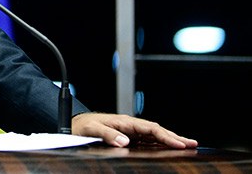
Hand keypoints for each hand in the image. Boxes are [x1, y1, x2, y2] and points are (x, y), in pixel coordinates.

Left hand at [72, 112, 197, 147]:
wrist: (76, 125)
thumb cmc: (83, 126)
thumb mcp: (92, 129)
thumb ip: (107, 135)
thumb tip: (124, 142)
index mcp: (125, 122)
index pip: (150, 128)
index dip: (165, 135)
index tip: (178, 143)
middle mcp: (130, 126)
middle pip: (157, 130)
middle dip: (175, 137)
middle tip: (193, 144)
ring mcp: (131, 131)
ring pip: (155, 135)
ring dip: (171, 140)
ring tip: (188, 145)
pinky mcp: (129, 137)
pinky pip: (148, 140)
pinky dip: (161, 143)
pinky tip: (169, 148)